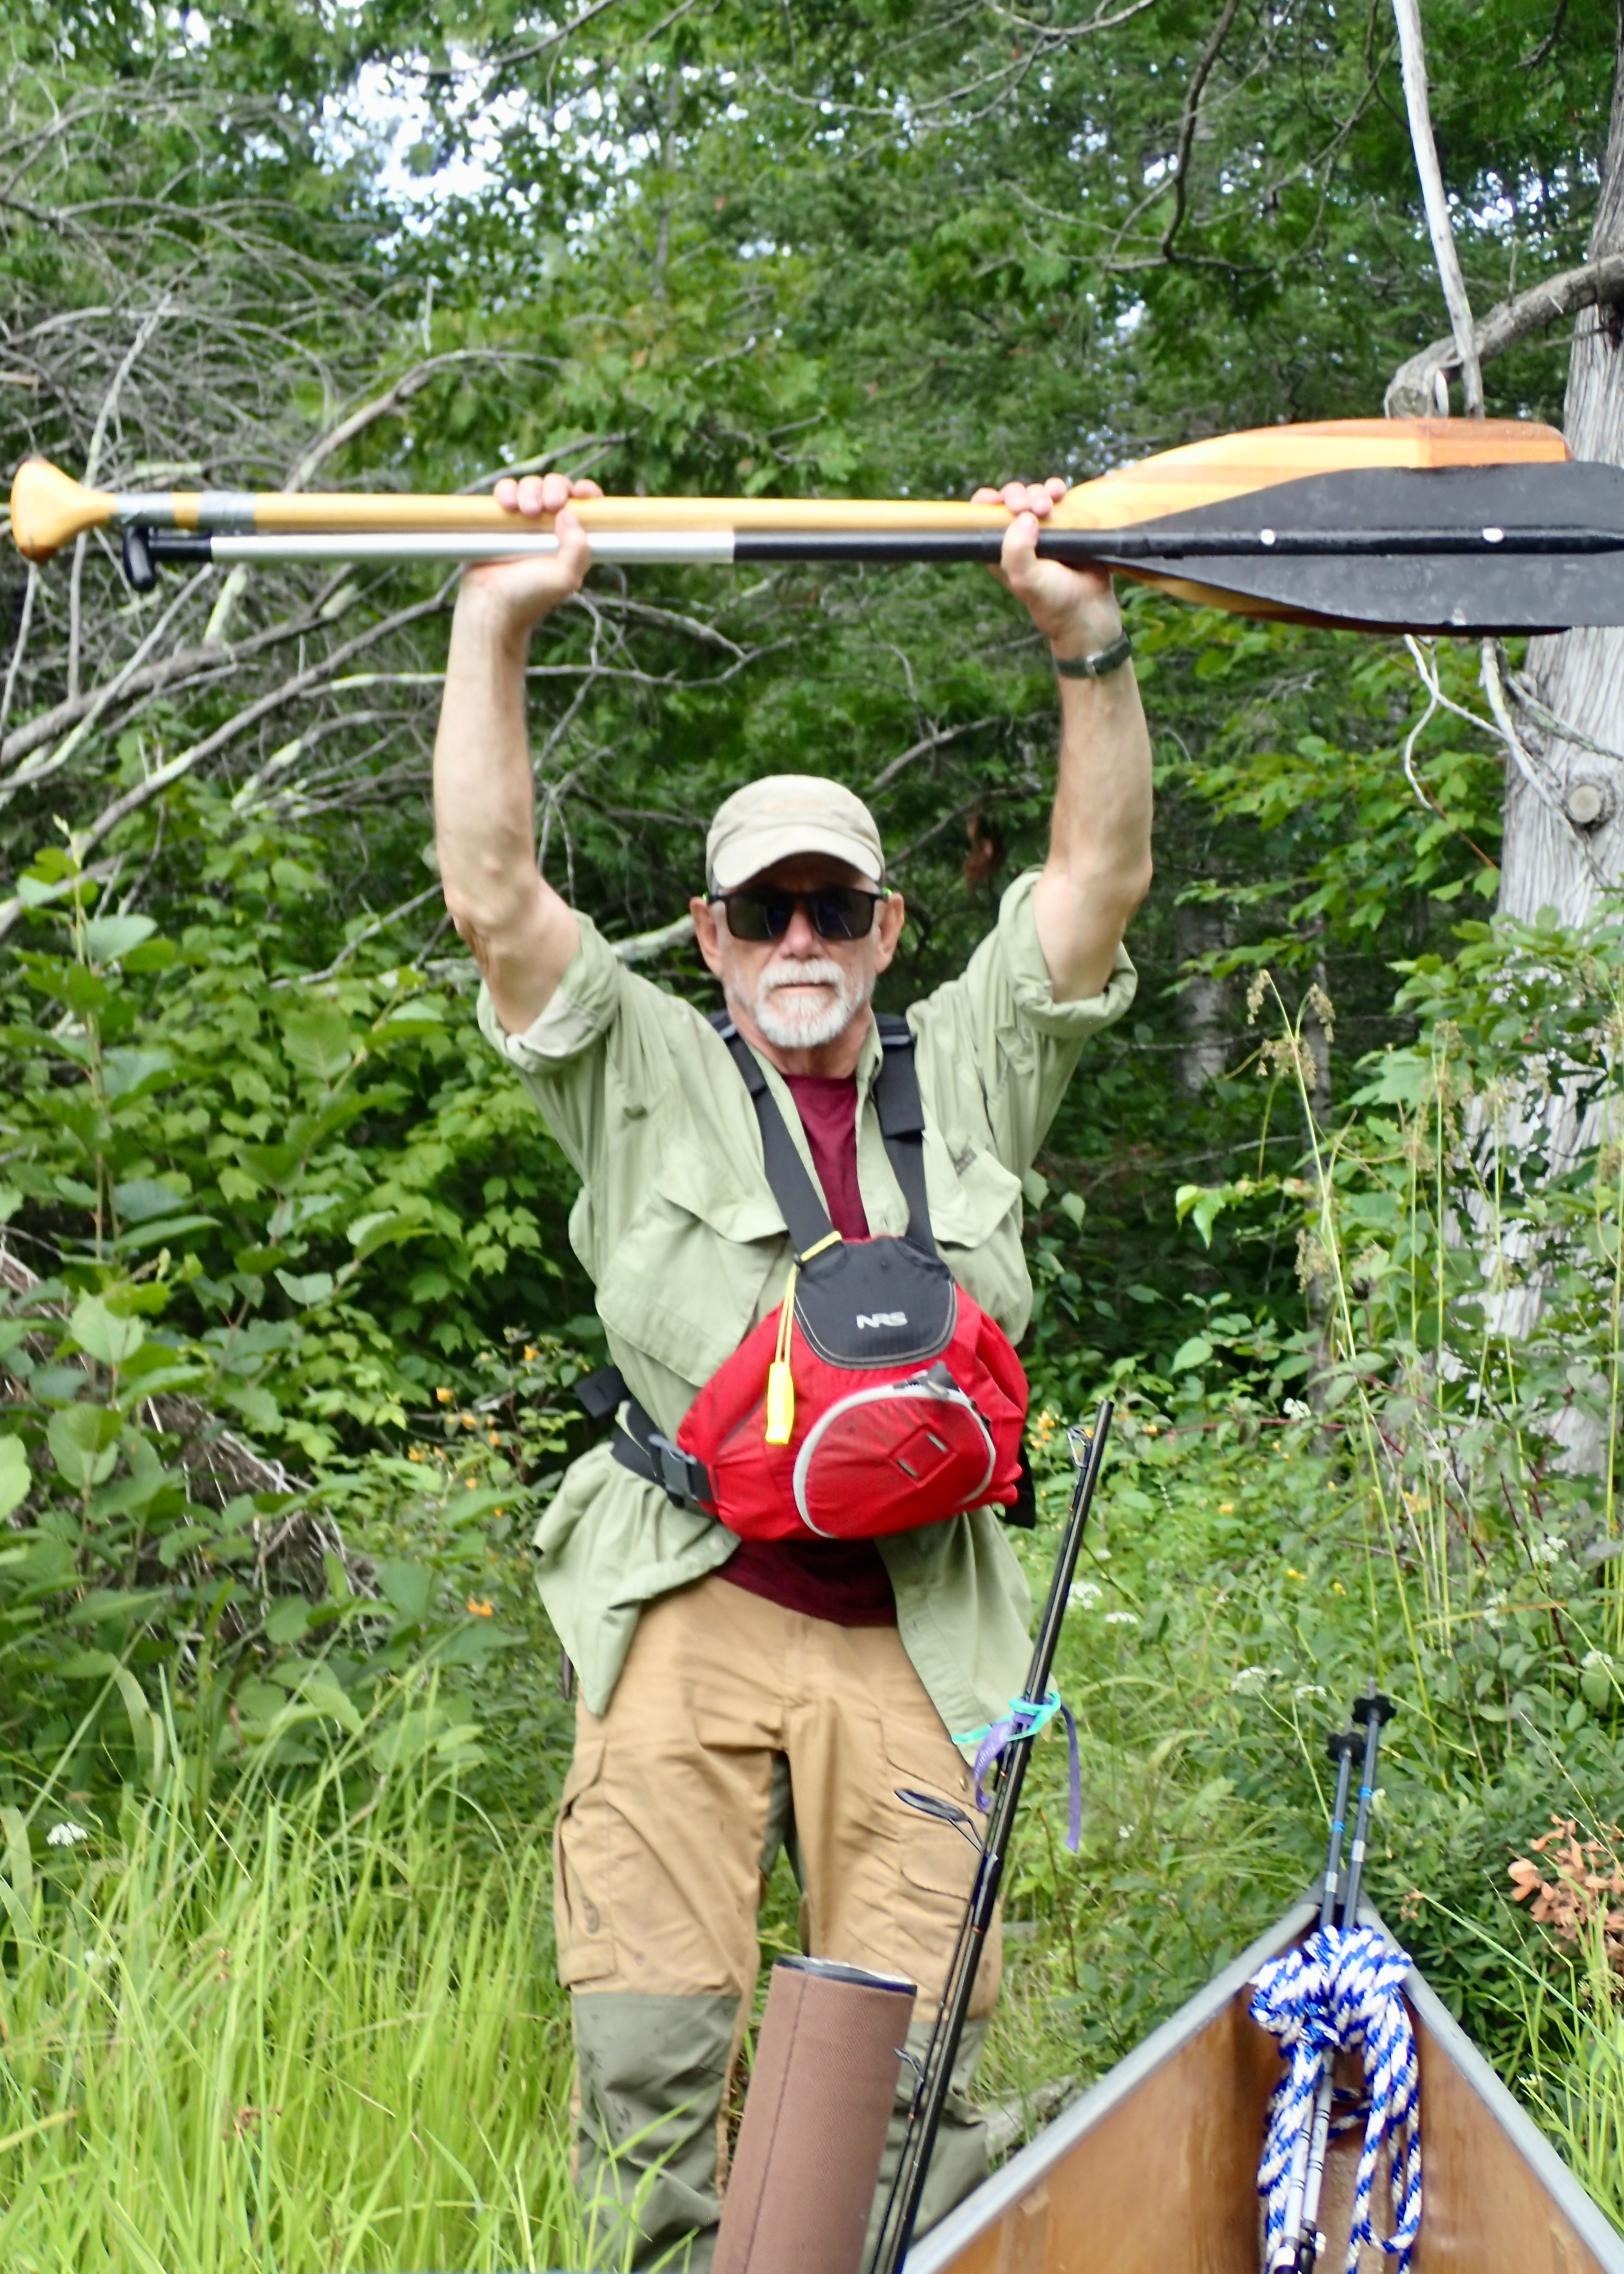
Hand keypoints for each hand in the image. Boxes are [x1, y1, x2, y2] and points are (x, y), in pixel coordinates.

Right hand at [457, 470, 604, 636]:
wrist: (491, 605)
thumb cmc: (529, 597)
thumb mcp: (565, 577)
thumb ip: (578, 547)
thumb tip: (568, 513)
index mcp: (570, 539)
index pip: (585, 506)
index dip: (586, 493)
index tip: (581, 493)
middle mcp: (549, 527)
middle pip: (557, 488)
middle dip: (555, 489)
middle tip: (549, 505)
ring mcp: (523, 521)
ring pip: (532, 485)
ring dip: (531, 490)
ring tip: (524, 511)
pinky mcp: (498, 518)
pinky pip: (505, 491)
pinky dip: (507, 490)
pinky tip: (507, 505)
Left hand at [973, 477, 1122, 660]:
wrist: (1089, 611)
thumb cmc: (1053, 601)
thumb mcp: (1025, 580)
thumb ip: (1017, 551)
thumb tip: (1025, 517)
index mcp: (1001, 551)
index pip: (984, 517)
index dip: (987, 502)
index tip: (999, 501)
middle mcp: (1019, 539)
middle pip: (1010, 500)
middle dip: (1019, 496)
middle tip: (1032, 508)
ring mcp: (1042, 531)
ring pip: (1034, 496)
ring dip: (1040, 493)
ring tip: (1049, 505)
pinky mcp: (1065, 526)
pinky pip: (1057, 498)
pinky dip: (1056, 490)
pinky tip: (1061, 492)